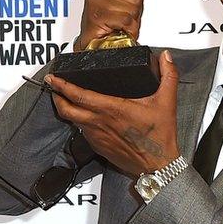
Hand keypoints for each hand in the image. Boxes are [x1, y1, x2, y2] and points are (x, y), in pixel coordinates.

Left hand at [46, 50, 178, 176]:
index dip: (62, 85)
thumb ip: (168, 76)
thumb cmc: (159, 137)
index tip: (54, 77)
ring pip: (73, 121)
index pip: (78, 95)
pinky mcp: (98, 147)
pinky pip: (83, 132)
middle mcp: (100, 123)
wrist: (158, 166)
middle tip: (53, 86)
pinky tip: (84, 117)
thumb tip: (165, 57)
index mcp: (112, 109)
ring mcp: (97, 137)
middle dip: (56, 96)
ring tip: (65, 99)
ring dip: (66, 109)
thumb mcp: (167, 102)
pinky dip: (79, 122)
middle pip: (66, 109)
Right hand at [77, 0, 151, 50]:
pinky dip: (128, 27)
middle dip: (134, 8)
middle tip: (123, 13)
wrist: (95, 41)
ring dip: (131, 19)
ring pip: (132, 7)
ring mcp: (96, 1)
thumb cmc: (109, 21)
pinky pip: (126, 19)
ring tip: (120, 21)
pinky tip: (120, 27)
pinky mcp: (99, 16)